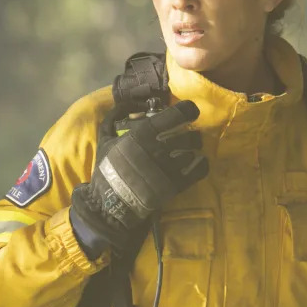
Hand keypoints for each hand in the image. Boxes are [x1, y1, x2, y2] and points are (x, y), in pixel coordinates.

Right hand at [70, 101, 207, 256]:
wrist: (111, 203)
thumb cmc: (108, 168)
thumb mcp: (104, 137)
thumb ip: (116, 114)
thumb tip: (135, 102)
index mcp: (142, 135)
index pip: (176, 115)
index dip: (188, 109)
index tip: (190, 111)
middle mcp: (159, 149)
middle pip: (190, 135)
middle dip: (192, 134)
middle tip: (188, 136)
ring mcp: (169, 168)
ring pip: (194, 151)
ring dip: (194, 149)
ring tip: (188, 151)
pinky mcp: (176, 186)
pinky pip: (200, 171)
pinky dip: (202, 164)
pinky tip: (197, 163)